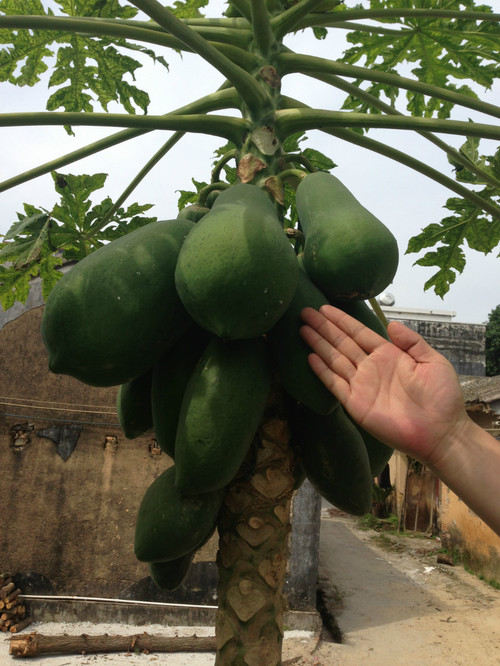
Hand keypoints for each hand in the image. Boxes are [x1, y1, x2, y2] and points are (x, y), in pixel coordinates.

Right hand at [299, 305, 468, 466]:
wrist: (440, 432)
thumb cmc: (442, 397)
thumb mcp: (432, 362)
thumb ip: (412, 342)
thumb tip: (391, 324)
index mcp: (389, 355)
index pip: (359, 333)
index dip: (342, 320)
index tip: (324, 308)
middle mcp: (371, 367)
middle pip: (342, 343)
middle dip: (323, 327)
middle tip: (305, 312)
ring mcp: (361, 385)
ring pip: (334, 359)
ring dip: (318, 344)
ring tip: (302, 329)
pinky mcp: (355, 403)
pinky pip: (335, 384)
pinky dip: (322, 371)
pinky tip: (310, 357)